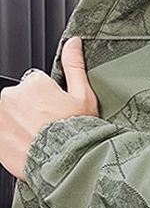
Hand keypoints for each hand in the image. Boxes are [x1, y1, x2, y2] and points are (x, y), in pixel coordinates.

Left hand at [0, 37, 98, 180]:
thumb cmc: (78, 132)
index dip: (49, 99)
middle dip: (32, 111)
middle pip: (20, 99)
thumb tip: (73, 42)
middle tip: (50, 128)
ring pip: (10, 116)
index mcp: (34, 83)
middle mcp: (12, 96)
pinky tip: (29, 148)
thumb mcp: (84, 96)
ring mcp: (0, 117)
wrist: (67, 165)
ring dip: (21, 125)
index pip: (37, 84)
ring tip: (40, 140)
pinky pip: (3, 134)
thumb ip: (74, 65)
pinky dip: (12, 140)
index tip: (58, 113)